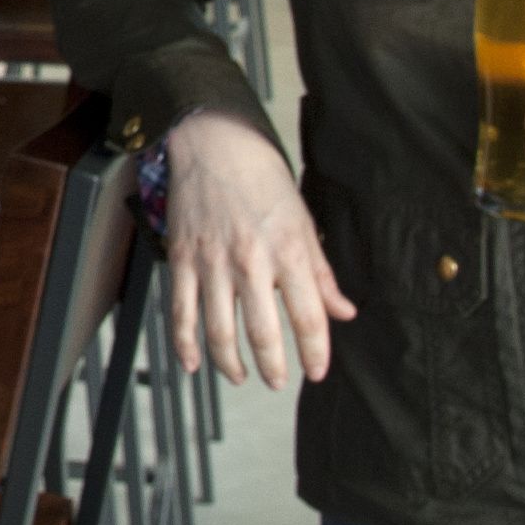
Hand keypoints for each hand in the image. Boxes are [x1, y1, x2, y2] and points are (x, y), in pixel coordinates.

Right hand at [161, 110, 356, 387]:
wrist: (215, 143)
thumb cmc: (263, 179)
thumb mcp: (304, 222)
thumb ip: (321, 273)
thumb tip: (343, 312)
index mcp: (289, 251)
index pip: (308, 316)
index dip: (315, 352)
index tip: (317, 372)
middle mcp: (252, 262)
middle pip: (263, 332)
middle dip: (273, 367)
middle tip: (277, 382)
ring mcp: (213, 262)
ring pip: (220, 330)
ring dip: (231, 363)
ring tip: (241, 377)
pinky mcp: (183, 258)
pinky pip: (181, 311)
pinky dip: (185, 344)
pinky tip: (193, 364)